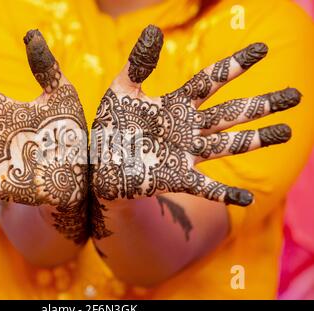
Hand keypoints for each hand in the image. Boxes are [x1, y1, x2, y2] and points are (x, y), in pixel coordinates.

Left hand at [91, 25, 299, 208]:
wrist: (100, 163)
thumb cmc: (111, 126)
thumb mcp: (122, 90)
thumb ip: (138, 64)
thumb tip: (154, 30)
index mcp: (176, 105)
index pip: (212, 80)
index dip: (236, 65)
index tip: (261, 49)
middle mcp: (188, 128)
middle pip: (231, 113)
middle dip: (261, 104)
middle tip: (294, 95)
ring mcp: (186, 153)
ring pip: (228, 144)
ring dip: (257, 139)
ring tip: (286, 131)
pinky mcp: (177, 177)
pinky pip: (206, 186)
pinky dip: (225, 193)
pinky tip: (245, 198)